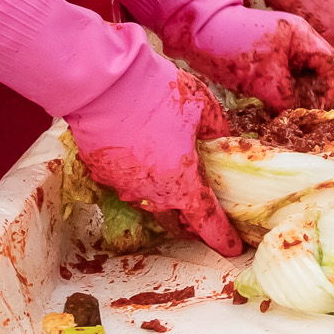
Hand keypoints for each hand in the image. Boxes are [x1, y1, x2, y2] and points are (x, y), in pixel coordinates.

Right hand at [67, 49, 242, 256]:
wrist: (103, 84)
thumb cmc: (157, 93)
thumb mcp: (203, 106)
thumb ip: (217, 131)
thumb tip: (221, 142)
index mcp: (181, 182)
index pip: (207, 221)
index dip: (222, 237)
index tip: (232, 249)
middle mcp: (150, 193)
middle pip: (175, 219)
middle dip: (190, 221)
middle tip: (202, 211)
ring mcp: (122, 186)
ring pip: (148, 200)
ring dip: (163, 194)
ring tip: (172, 173)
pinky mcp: (101, 173)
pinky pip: (127, 182)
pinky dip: (139, 175)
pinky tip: (142, 153)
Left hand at [184, 2, 333, 111]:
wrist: (195, 30)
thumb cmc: (232, 46)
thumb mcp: (263, 78)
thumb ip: (287, 100)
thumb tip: (301, 121)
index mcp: (303, 36)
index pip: (333, 64)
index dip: (333, 90)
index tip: (324, 113)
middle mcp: (297, 42)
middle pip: (321, 73)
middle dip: (320, 97)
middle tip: (313, 121)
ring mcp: (282, 52)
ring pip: (302, 80)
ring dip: (302, 100)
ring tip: (297, 121)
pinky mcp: (267, 62)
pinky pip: (285, 82)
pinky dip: (286, 98)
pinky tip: (281, 114)